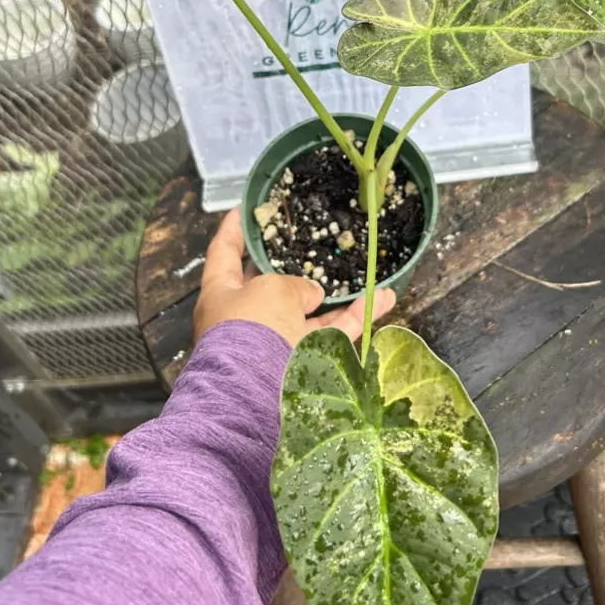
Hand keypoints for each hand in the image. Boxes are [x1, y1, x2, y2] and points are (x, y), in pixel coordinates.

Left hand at [194, 208, 394, 348]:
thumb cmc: (252, 329)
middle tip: (309, 240)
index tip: (245, 209)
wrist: (257, 395)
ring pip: (308, 311)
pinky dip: (356, 317)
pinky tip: (382, 298)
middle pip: (270, 284)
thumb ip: (293, 283)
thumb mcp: (271, 289)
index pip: (224, 252)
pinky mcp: (303, 362)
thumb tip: (312, 296)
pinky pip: (331, 334)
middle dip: (292, 265)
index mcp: (222, 293)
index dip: (234, 228)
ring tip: (362, 271)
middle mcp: (246, 318)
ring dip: (335, 294)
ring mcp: (275, 342)